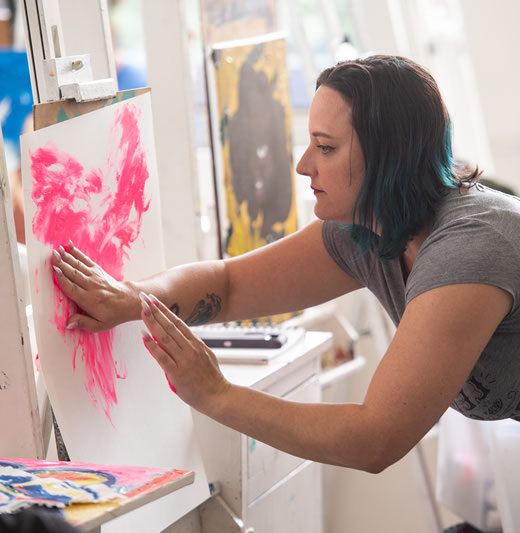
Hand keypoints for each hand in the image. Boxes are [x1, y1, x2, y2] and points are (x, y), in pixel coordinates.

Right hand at [50, 243, 135, 331]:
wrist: (128, 301)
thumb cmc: (112, 314)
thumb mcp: (99, 325)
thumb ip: (83, 323)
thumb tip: (68, 323)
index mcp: (90, 300)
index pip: (73, 288)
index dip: (63, 279)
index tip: (55, 270)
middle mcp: (92, 286)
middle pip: (74, 274)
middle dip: (63, 264)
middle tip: (52, 256)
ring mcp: (96, 277)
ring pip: (79, 266)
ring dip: (67, 257)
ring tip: (57, 250)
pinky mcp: (98, 271)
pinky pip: (86, 260)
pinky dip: (77, 253)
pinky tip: (70, 246)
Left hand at [140, 292, 230, 413]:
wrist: (218, 396)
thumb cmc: (211, 379)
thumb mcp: (205, 356)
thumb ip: (191, 347)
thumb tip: (177, 339)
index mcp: (197, 344)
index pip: (178, 322)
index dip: (165, 310)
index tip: (155, 300)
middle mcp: (190, 349)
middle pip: (170, 326)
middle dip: (156, 311)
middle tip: (144, 299)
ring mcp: (184, 360)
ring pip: (165, 337)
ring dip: (152, 322)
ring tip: (142, 311)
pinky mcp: (177, 373)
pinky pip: (162, 357)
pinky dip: (152, 346)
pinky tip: (144, 337)